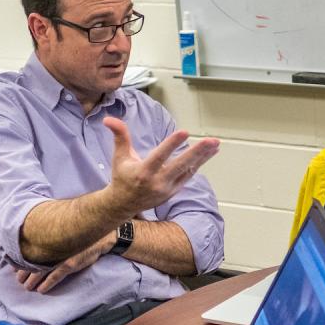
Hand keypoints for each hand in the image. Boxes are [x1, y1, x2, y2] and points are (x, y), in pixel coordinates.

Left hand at [17, 238, 106, 293]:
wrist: (99, 237)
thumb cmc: (80, 234)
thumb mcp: (63, 232)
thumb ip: (50, 237)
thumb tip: (37, 243)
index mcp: (48, 240)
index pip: (29, 252)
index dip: (20, 261)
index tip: (14, 267)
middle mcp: (52, 248)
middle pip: (32, 263)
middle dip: (24, 273)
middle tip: (18, 280)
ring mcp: (60, 256)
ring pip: (40, 271)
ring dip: (32, 281)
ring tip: (27, 287)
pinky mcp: (70, 264)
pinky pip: (54, 277)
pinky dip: (47, 284)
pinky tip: (41, 290)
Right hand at [105, 117, 220, 212]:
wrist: (124, 205)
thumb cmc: (122, 177)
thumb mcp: (119, 156)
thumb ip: (119, 136)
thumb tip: (109, 119)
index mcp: (143, 172)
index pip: (160, 156)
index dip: (172, 144)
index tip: (185, 132)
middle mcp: (157, 181)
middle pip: (180, 165)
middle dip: (197, 152)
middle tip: (211, 140)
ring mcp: (168, 188)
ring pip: (189, 170)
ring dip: (204, 156)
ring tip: (216, 143)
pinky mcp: (174, 191)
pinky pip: (190, 175)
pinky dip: (200, 163)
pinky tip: (211, 152)